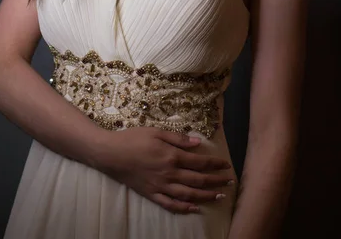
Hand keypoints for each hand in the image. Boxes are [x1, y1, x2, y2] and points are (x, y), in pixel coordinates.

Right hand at [95, 126, 233, 214]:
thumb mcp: (156, 132)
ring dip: (206, 196)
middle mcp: (169, 174)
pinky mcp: (151, 194)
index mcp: (172, 156)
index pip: (199, 162)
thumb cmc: (133, 139)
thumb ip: (178, 138)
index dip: (214, 164)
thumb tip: (197, 143)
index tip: (226, 165)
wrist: (110, 154)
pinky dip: (184, 208)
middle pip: (198, 180)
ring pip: (188, 194)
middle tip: (229, 181)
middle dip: (216, 181)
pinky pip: (170, 204)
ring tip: (219, 196)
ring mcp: (161, 186)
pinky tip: (194, 208)